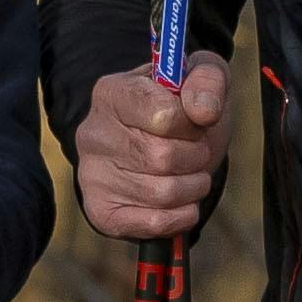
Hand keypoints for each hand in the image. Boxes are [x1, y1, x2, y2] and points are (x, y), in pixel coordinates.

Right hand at [77, 59, 230, 243]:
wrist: (159, 146)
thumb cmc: (181, 111)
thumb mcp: (200, 78)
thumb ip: (208, 79)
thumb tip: (202, 111)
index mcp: (112, 92)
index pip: (164, 114)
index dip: (192, 123)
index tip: (194, 121)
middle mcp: (92, 134)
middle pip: (164, 157)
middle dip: (196, 156)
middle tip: (196, 151)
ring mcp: (92, 175)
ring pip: (163, 193)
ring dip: (194, 186)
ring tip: (191, 174)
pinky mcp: (102, 212)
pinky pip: (154, 223)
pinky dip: (182, 215)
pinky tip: (183, 201)